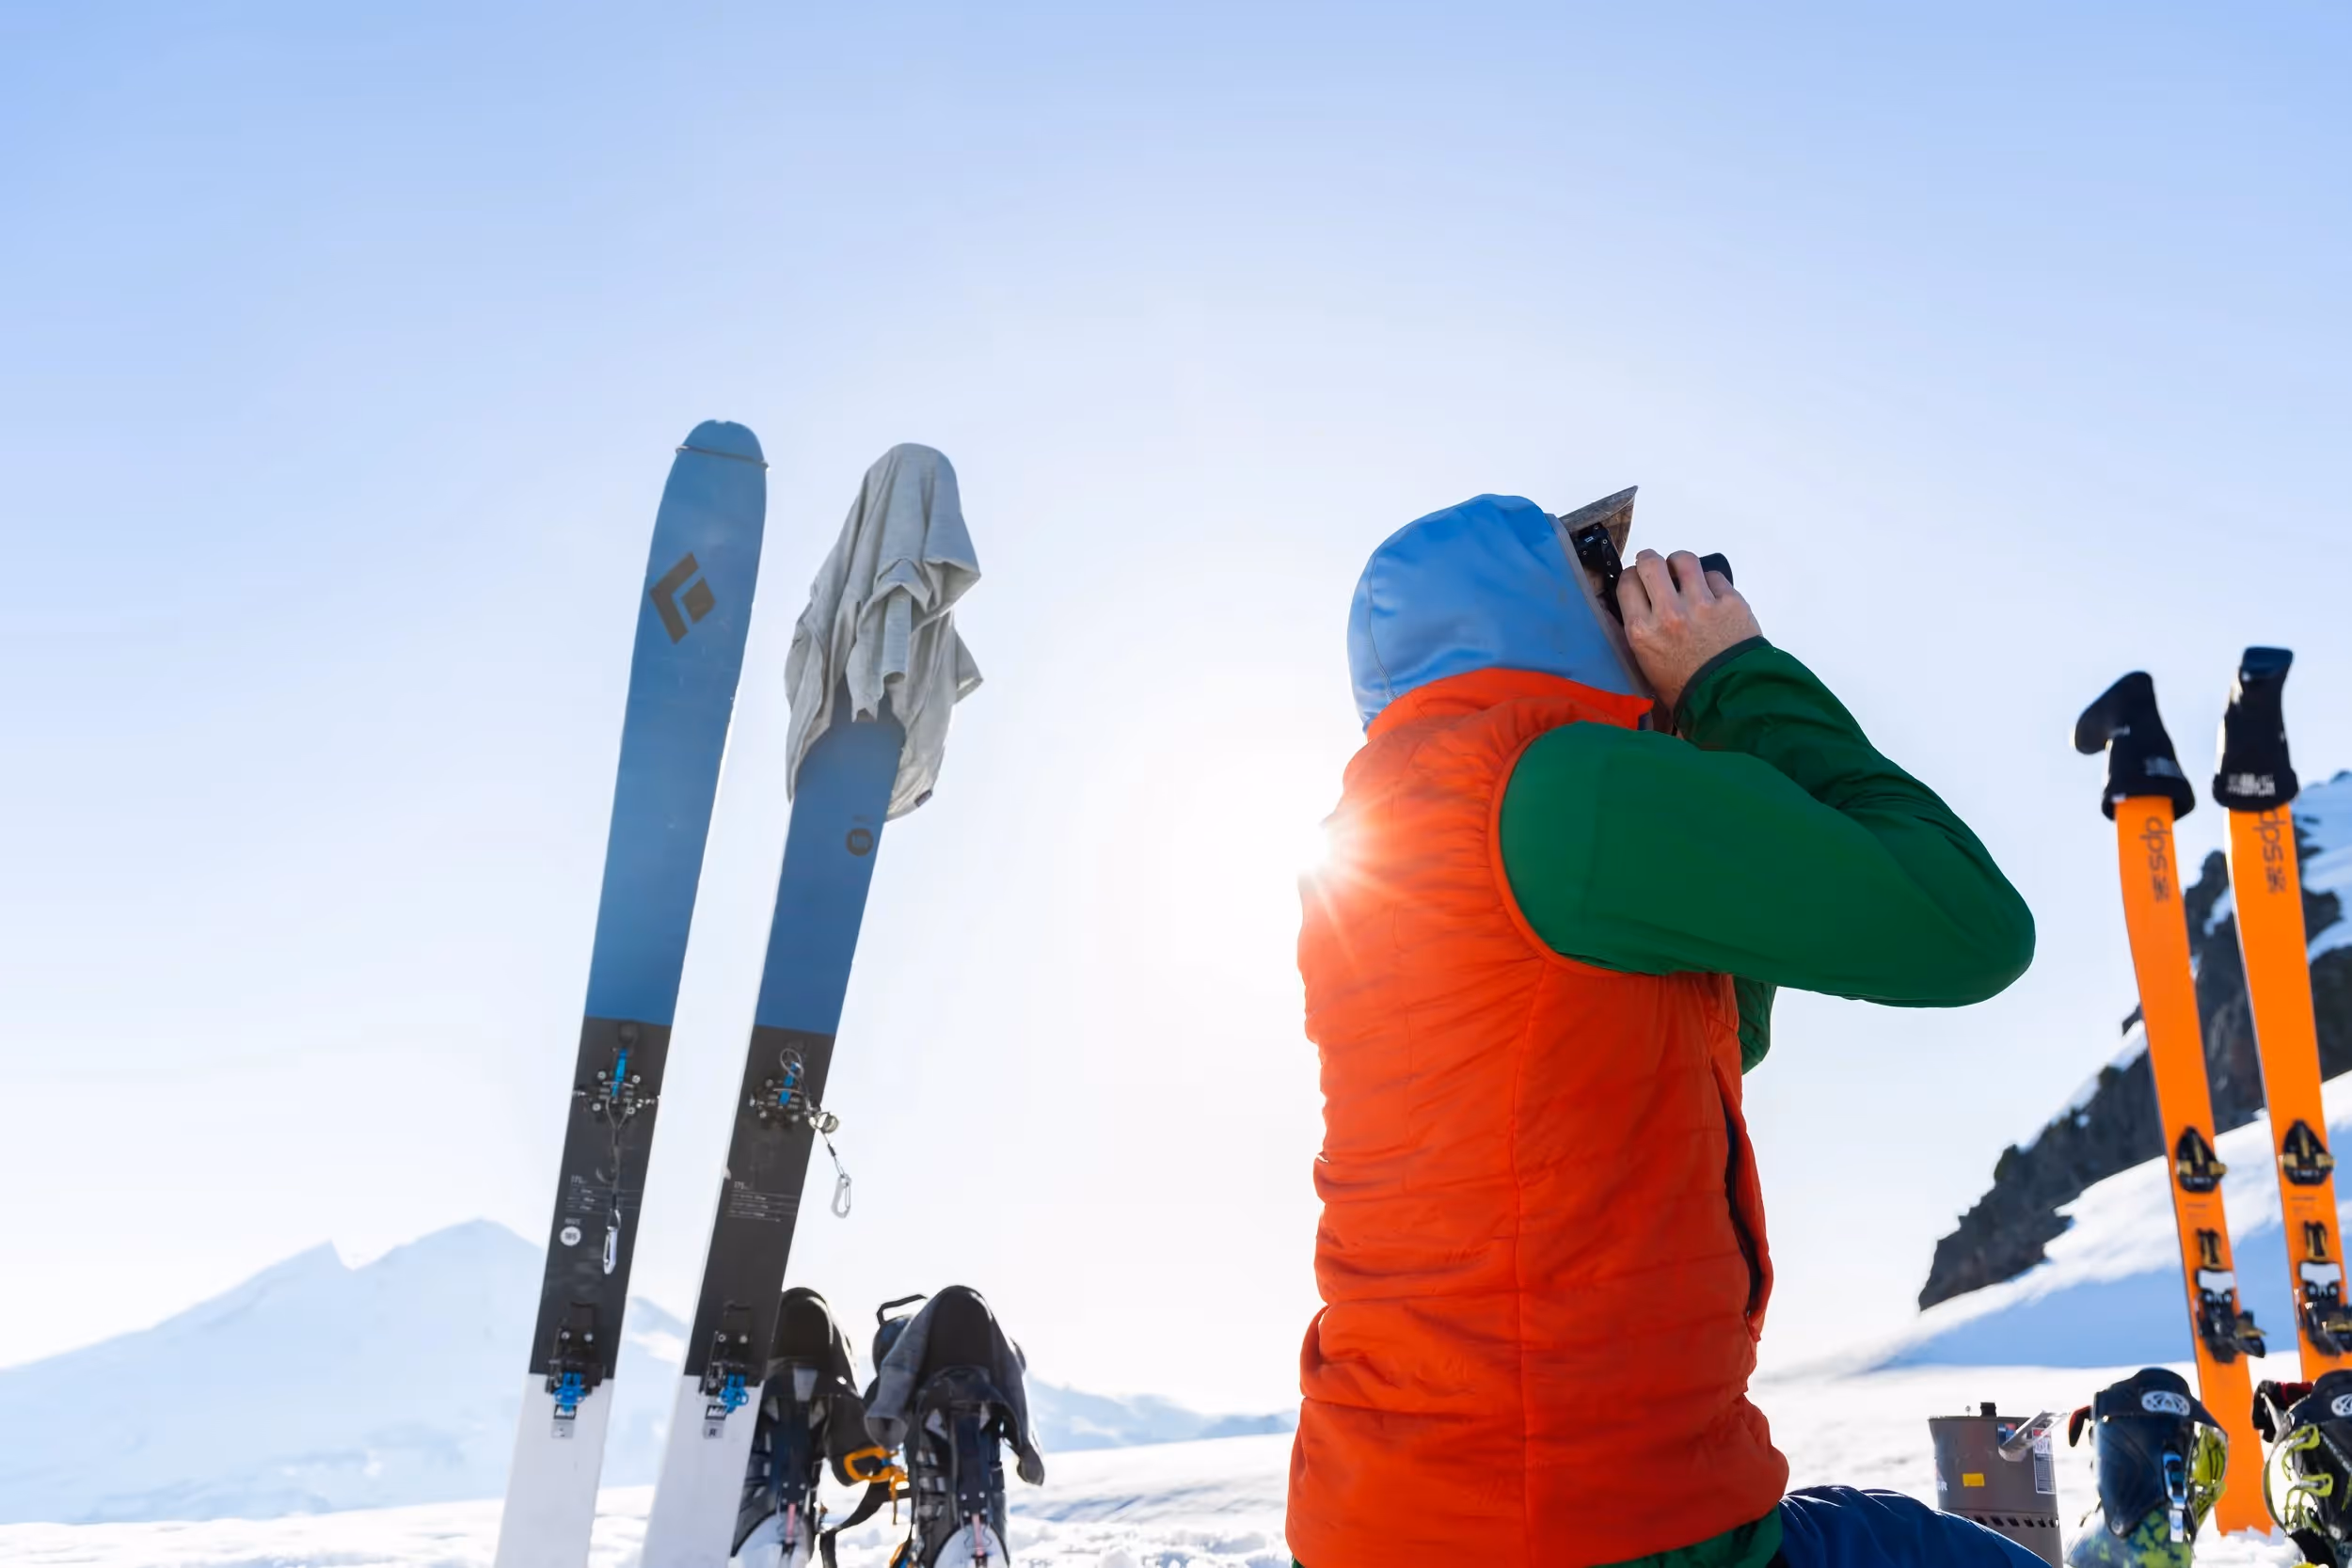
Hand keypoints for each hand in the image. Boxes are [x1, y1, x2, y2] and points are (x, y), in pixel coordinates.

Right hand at [1617, 549, 1761, 711]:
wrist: (1728, 698)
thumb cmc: (1684, 688)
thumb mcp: (1646, 663)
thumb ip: (1640, 631)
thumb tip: (1639, 606)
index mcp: (1642, 630)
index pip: (1627, 583)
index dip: (1631, 578)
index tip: (1638, 582)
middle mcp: (1668, 612)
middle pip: (1650, 563)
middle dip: (1650, 560)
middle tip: (1656, 568)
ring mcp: (1701, 604)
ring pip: (1684, 560)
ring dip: (1680, 563)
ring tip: (1683, 573)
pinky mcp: (1730, 601)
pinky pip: (1714, 576)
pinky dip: (1710, 582)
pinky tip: (1711, 595)